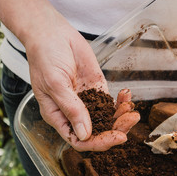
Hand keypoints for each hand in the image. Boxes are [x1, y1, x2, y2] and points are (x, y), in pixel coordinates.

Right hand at [0, 0, 130, 150]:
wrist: (51, 32)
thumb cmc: (45, 57)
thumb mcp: (55, 84)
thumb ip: (71, 108)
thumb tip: (84, 134)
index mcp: (57, 116)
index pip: (79, 140)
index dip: (98, 143)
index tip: (117, 137)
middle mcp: (72, 112)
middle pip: (97, 132)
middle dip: (116, 129)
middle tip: (131, 119)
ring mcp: (85, 100)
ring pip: (107, 119)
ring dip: (121, 117)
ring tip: (132, 108)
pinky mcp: (96, 88)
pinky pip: (111, 102)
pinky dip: (121, 102)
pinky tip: (127, 96)